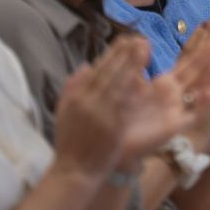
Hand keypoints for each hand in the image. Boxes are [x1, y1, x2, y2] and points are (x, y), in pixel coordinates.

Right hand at [51, 36, 148, 178]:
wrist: (75, 170)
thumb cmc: (70, 141)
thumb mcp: (63, 111)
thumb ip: (72, 87)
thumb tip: (85, 66)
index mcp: (77, 96)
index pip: (98, 69)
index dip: (113, 53)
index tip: (126, 39)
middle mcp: (88, 102)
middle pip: (110, 72)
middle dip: (126, 54)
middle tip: (140, 39)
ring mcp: (101, 115)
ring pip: (119, 85)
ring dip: (133, 66)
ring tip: (145, 50)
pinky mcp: (113, 128)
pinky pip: (126, 106)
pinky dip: (135, 91)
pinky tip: (145, 78)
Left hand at [122, 21, 209, 159]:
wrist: (116, 140)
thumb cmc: (122, 113)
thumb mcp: (128, 83)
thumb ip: (137, 63)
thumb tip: (142, 39)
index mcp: (166, 83)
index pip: (189, 64)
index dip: (202, 51)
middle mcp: (176, 94)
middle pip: (198, 73)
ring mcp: (178, 109)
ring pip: (200, 90)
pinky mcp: (175, 125)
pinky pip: (192, 114)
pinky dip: (202, 104)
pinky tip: (209, 92)